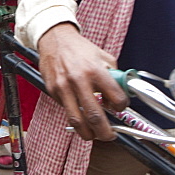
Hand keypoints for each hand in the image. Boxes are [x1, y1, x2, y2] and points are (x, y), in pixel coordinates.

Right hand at [37, 23, 128, 141]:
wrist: (54, 38)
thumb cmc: (79, 48)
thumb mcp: (103, 57)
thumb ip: (114, 76)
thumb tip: (122, 94)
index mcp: (96, 70)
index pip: (116, 98)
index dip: (122, 107)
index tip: (120, 108)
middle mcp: (79, 80)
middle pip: (95, 116)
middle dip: (105, 132)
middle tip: (110, 136)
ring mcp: (63, 87)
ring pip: (76, 119)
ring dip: (87, 133)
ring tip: (93, 135)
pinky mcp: (52, 90)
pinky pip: (65, 109)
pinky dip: (73, 115)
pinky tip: (78, 112)